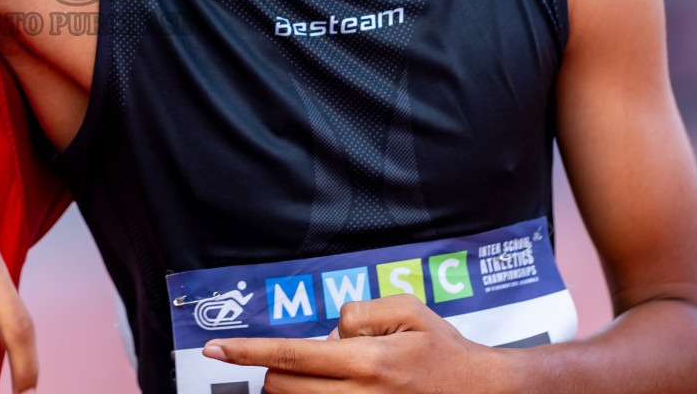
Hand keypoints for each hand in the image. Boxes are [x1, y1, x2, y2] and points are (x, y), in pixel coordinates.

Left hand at [205, 295, 511, 392]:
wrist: (483, 392)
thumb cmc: (443, 349)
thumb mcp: (407, 310)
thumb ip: (360, 312)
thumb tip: (329, 331)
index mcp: (368, 360)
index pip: (290, 354)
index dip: (245, 351)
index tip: (213, 349)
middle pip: (281, 387)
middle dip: (273, 369)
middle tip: (298, 359)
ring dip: (292, 387)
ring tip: (321, 375)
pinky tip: (323, 386)